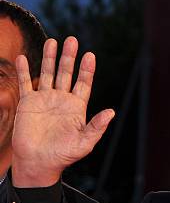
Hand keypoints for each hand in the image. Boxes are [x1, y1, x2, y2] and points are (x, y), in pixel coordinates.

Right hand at [12, 37, 114, 186]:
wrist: (39, 163)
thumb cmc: (63, 155)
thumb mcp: (85, 142)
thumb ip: (97, 126)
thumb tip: (112, 111)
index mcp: (77, 108)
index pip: (84, 84)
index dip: (87, 70)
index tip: (90, 55)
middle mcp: (61, 100)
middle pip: (66, 73)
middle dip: (69, 57)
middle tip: (72, 40)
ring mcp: (44, 100)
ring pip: (48, 74)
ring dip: (50, 58)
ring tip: (53, 41)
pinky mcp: (28, 103)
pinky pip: (25, 83)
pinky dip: (24, 71)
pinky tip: (24, 57)